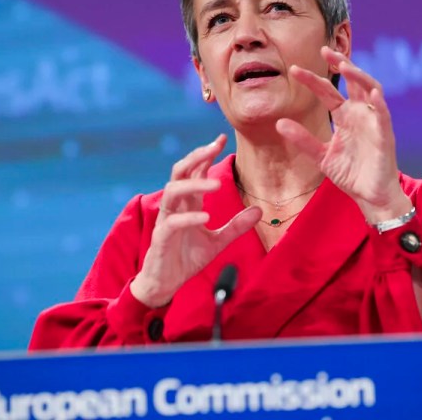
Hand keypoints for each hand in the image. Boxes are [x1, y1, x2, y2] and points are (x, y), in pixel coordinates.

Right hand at [131, 134, 261, 306]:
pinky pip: (172, 222)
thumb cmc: (186, 258)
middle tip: (215, 147)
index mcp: (187, 203)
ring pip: (172, 191)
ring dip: (194, 185)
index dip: (206, 154)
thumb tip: (259, 211)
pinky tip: (206, 217)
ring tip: (216, 184)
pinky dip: (189, 217)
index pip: (195, 171)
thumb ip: (236, 226)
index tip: (222, 139)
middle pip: (180, 172)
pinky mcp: (161, 238)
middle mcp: (175, 206)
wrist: (165, 283)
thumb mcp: (218, 241)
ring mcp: (166, 220)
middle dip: (196, 156)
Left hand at [276, 46, 411, 222]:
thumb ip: (302, 139)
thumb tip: (279, 123)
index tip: (294, 70)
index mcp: (345, 116)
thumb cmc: (350, 173)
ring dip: (359, 76)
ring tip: (345, 66)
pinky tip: (372, 93)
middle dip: (340, 64)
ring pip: (371, 90)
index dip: (312, 80)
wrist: (370, 196)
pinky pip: (383, 116)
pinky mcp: (385, 136)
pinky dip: (379, 104)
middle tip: (324, 50)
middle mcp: (360, 114)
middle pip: (352, 81)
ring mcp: (373, 122)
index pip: (327, 91)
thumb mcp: (321, 155)